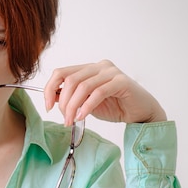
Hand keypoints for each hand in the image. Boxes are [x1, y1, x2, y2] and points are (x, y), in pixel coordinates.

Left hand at [43, 59, 166, 125]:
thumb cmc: (114, 106)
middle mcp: (99, 66)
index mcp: (88, 69)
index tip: (47, 107)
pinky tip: (82, 116)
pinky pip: (98, 92)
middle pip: (70, 80)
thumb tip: (50, 98)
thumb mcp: (85, 103)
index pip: (61, 73)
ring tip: (72, 121)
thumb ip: (70, 97)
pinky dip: (87, 106)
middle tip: (65, 119)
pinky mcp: (121, 82)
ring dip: (73, 106)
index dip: (49, 89)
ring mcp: (111, 72)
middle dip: (63, 102)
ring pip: (82, 86)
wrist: (140, 113)